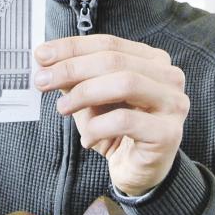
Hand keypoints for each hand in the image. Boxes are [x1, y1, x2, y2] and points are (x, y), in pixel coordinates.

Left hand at [34, 35, 188, 195]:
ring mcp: (173, 103)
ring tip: (62, 108)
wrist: (138, 171)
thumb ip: (76, 77)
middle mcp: (169, 77)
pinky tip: (86, 138)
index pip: (109, 43)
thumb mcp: (92, 98)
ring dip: (84, 93)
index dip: (72, 47)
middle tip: (42, 80)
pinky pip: (126, 121)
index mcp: (152, 60)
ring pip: (125, 83)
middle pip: (115, 60)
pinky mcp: (169, 132)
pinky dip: (98, 127)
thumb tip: (46, 59)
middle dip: (72, 69)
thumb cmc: (116, 131)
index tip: (42, 55)